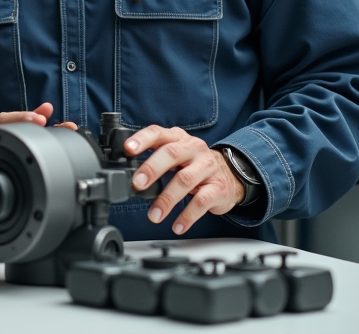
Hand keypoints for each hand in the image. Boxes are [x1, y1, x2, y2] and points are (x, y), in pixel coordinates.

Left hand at [0, 103, 75, 187]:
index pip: (2, 123)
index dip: (20, 120)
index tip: (36, 120)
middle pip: (17, 123)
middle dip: (37, 118)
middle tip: (54, 117)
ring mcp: (0, 145)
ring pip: (25, 134)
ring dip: (45, 129)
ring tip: (67, 126)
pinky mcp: (5, 154)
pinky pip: (26, 145)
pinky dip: (43, 142)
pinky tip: (61, 140)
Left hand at [124, 126, 244, 234]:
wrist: (232, 174)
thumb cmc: (194, 164)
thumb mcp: (177, 154)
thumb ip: (154, 158)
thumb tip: (127, 172)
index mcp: (178, 138)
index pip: (158, 133)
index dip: (142, 139)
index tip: (128, 149)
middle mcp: (193, 149)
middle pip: (171, 153)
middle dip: (152, 168)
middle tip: (137, 184)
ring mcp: (207, 167)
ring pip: (185, 179)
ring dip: (167, 199)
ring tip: (154, 215)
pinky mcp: (218, 188)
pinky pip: (201, 202)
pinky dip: (187, 216)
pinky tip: (177, 226)